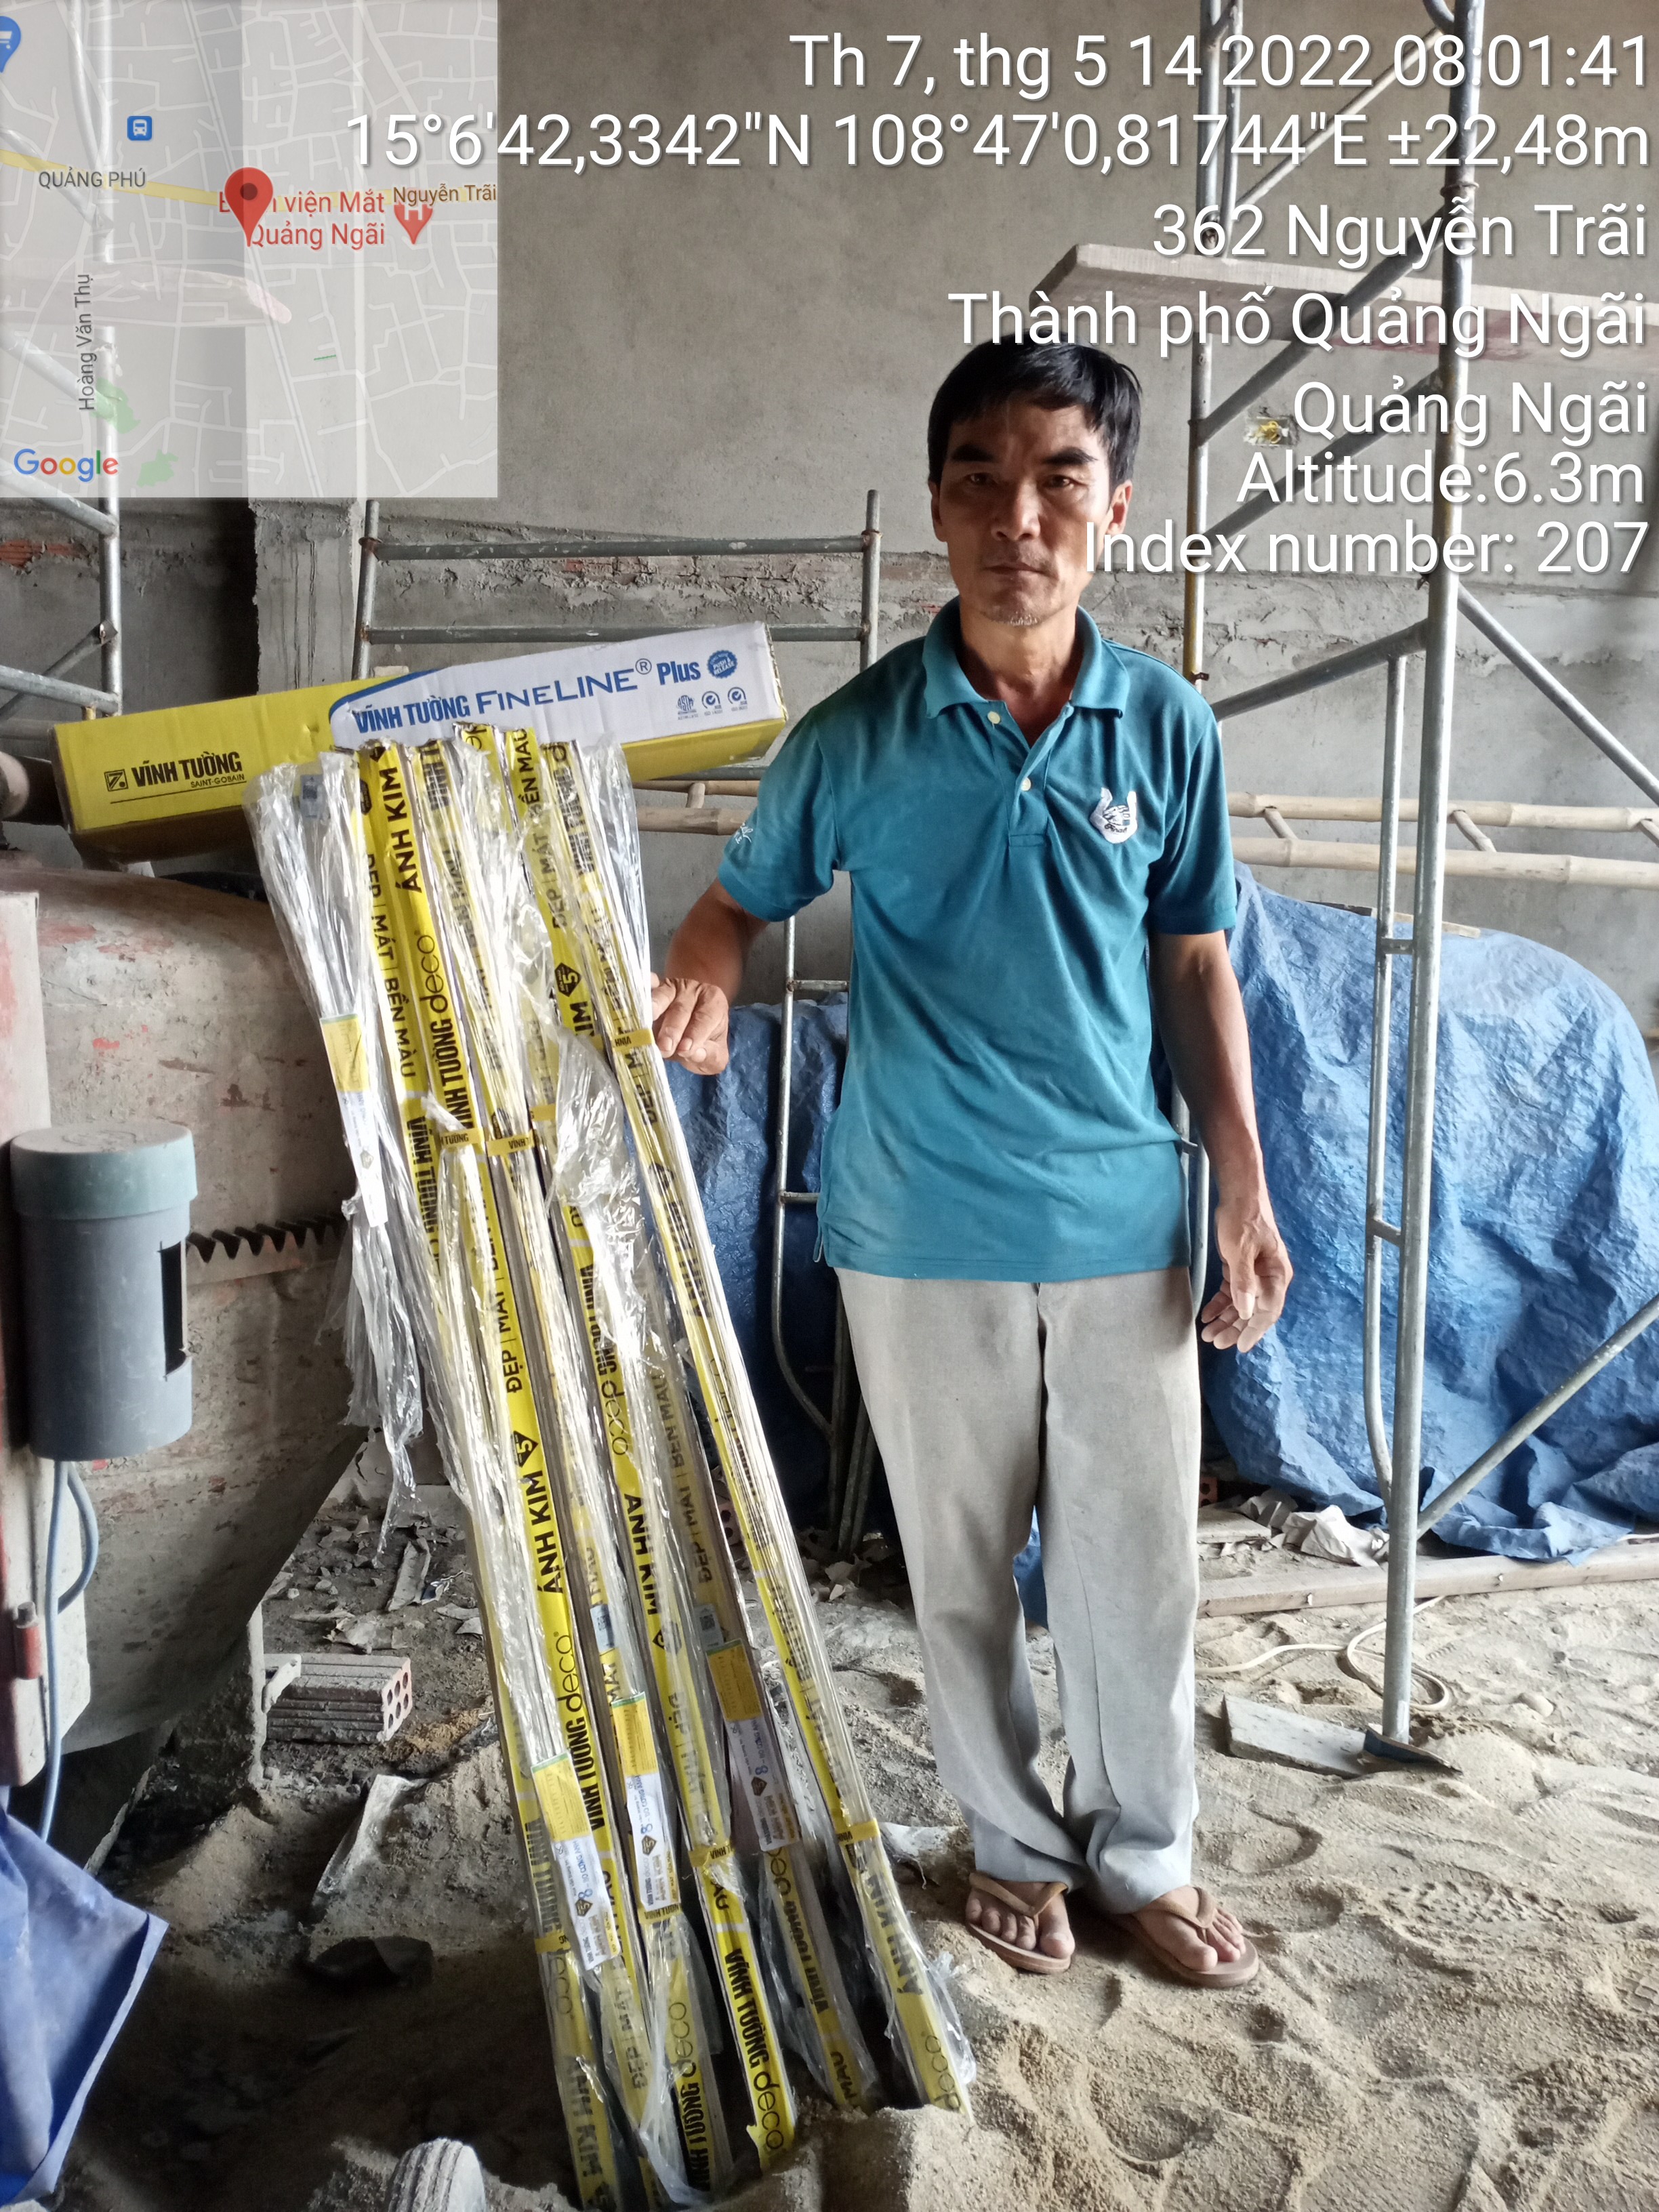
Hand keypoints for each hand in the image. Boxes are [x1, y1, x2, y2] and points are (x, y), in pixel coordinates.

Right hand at [650, 973, 730, 1074]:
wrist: (689, 1031)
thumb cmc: (704, 1042)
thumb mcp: (714, 1055)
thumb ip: (710, 1056)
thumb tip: (694, 1053)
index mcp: (714, 1003)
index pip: (705, 1018)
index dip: (695, 1034)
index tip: (684, 1049)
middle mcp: (693, 991)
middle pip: (682, 1009)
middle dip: (672, 1030)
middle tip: (664, 1048)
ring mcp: (671, 987)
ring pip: (663, 997)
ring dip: (654, 1012)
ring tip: (646, 1029)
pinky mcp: (653, 988)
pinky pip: (647, 987)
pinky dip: (642, 993)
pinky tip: (636, 1002)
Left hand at [1200, 1198, 1291, 1353]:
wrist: (1240, 1194)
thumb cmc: (1244, 1219)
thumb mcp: (1240, 1250)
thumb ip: (1244, 1281)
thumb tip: (1246, 1311)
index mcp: (1277, 1275)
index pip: (1269, 1311)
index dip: (1254, 1330)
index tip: (1241, 1346)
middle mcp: (1270, 1277)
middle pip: (1255, 1312)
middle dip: (1235, 1328)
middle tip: (1216, 1342)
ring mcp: (1256, 1273)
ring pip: (1243, 1304)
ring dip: (1226, 1319)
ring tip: (1208, 1333)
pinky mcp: (1242, 1268)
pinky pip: (1234, 1292)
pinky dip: (1221, 1304)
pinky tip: (1207, 1314)